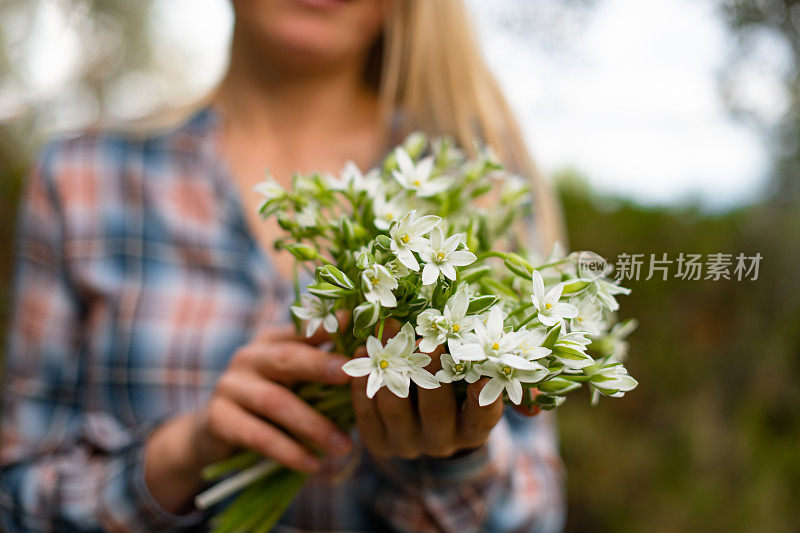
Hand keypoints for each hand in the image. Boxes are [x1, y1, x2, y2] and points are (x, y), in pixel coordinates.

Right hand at [144, 324, 351, 511]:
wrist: (218, 433)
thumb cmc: (273, 402)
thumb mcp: (297, 383)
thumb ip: (324, 371)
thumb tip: (371, 366)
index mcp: (272, 341)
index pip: (302, 330)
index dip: (328, 328)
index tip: (353, 325)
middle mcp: (249, 356)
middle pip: (288, 358)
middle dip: (321, 366)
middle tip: (351, 377)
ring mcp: (230, 385)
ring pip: (276, 402)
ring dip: (313, 425)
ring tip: (344, 446)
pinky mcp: (218, 418)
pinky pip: (258, 435)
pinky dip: (288, 451)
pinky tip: (312, 464)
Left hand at [350, 342, 504, 459]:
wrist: (420, 422)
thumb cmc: (460, 390)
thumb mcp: (486, 387)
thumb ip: (513, 386)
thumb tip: (540, 401)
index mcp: (472, 431)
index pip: (483, 417)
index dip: (483, 395)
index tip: (481, 367)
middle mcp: (441, 442)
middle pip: (437, 410)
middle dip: (433, 367)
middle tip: (429, 331)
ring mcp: (406, 443)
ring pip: (396, 408)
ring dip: (392, 366)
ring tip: (390, 329)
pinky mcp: (377, 441)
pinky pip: (367, 413)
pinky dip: (364, 381)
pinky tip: (364, 350)